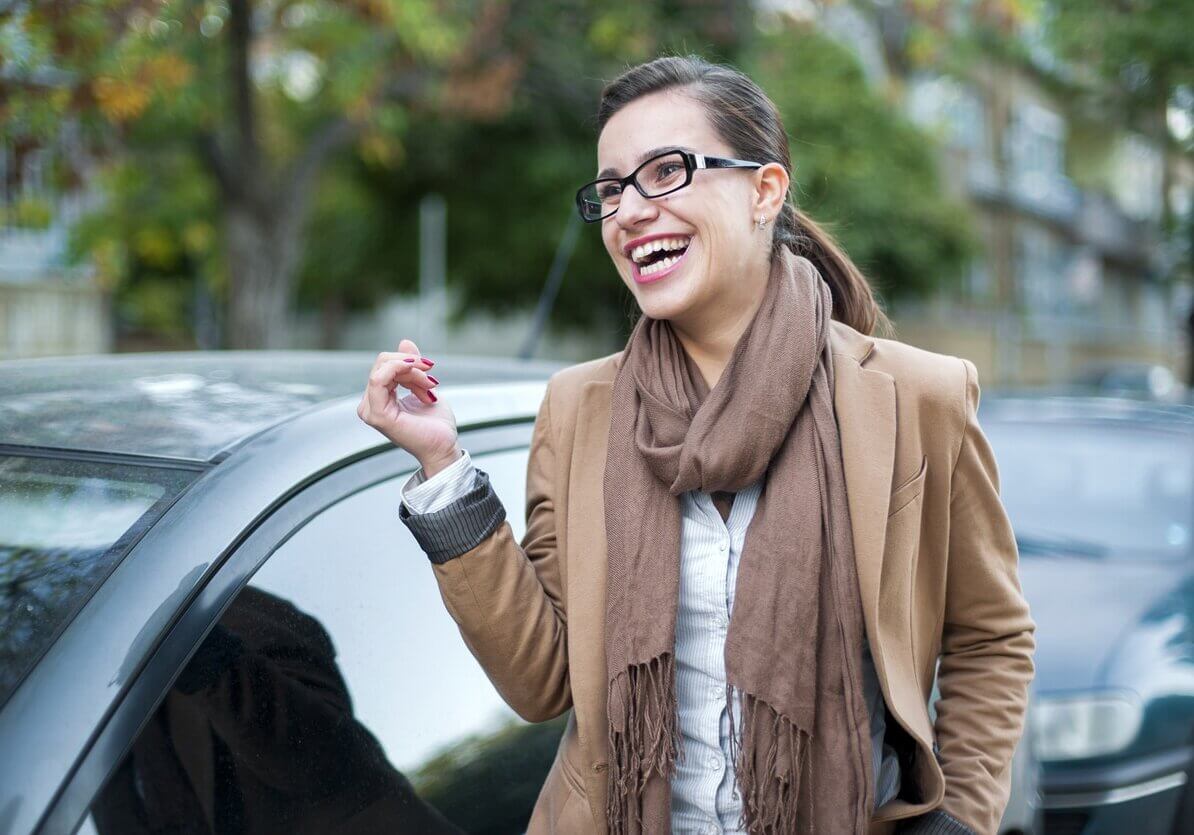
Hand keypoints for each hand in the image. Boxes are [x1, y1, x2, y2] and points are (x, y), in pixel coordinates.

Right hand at [357, 338, 459, 473]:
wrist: (444, 447)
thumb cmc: (435, 424)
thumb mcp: (423, 386)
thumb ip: (411, 366)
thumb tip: (404, 342)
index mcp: (378, 399)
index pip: (384, 366)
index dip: (408, 362)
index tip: (431, 370)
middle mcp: (370, 405)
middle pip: (382, 364)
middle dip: (411, 365)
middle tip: (432, 379)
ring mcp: (371, 411)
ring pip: (382, 369)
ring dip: (412, 370)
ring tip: (431, 385)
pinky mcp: (377, 415)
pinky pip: (379, 379)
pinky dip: (400, 370)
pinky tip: (420, 377)